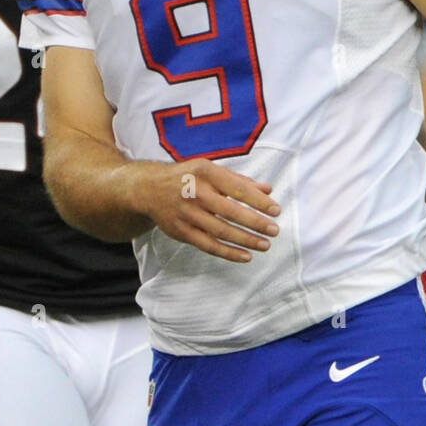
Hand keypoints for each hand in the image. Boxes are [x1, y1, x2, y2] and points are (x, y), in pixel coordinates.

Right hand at [127, 157, 280, 263]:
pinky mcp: (181, 232)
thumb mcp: (211, 170)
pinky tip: (245, 256)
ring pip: (220, 231)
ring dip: (245, 240)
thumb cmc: (188, 177)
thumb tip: (268, 190)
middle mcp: (196, 193)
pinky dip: (228, 252)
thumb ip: (240, 180)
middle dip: (255, 223)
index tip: (276, 210)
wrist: (149, 189)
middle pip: (230, 212)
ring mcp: (187, 214)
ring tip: (265, 245)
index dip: (258, 201)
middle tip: (274, 230)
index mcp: (206, 173)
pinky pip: (208, 245)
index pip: (238, 189)